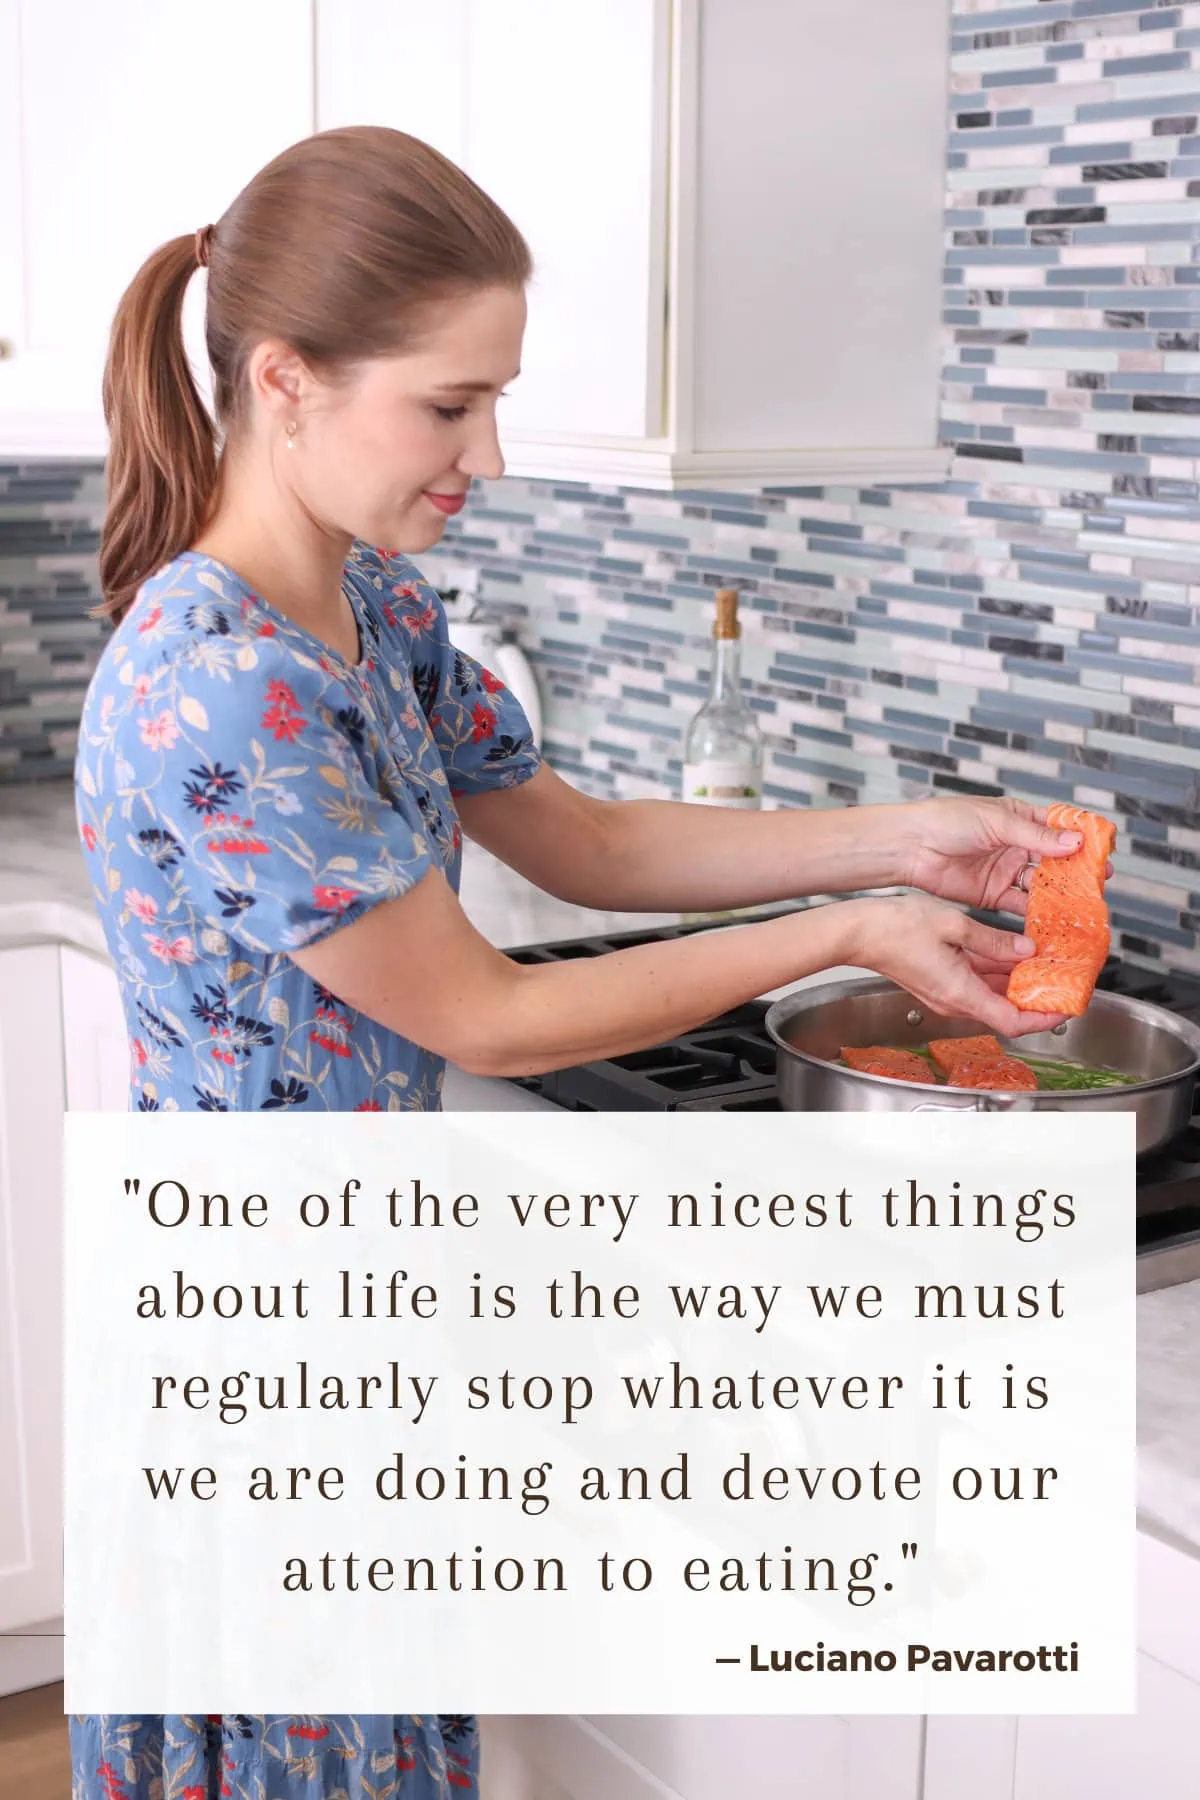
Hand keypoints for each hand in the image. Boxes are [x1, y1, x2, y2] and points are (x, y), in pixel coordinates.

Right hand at [844, 894, 1066, 1038]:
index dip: (1044, 1019)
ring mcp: (946, 993)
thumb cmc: (893, 929)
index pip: (1013, 1021)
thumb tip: (1025, 949)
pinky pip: (976, 984)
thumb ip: (993, 940)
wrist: (858, 932)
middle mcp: (954, 1000)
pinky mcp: (939, 982)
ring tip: (1043, 961)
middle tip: (1062, 977)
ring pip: (992, 996)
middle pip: (1006, 1010)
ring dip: (1017, 982)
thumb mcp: (953, 924)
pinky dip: (997, 973)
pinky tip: (1010, 953)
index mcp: (960, 992)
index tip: (1066, 1007)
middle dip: (1037, 996)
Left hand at [896, 796, 1113, 914]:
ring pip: (1040, 886)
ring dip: (1059, 897)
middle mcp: (1016, 845)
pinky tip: (1051, 923)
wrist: (910, 847)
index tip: (1104, 852)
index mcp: (1019, 819)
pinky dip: (1035, 915)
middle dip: (1076, 874)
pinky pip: (1020, 906)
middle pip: (1054, 862)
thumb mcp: (996, 822)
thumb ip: (1035, 836)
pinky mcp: (992, 895)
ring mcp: (1005, 871)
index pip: (1059, 829)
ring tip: (1081, 909)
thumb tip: (1074, 842)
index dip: (1082, 841)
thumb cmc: (946, 821)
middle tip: (1099, 885)